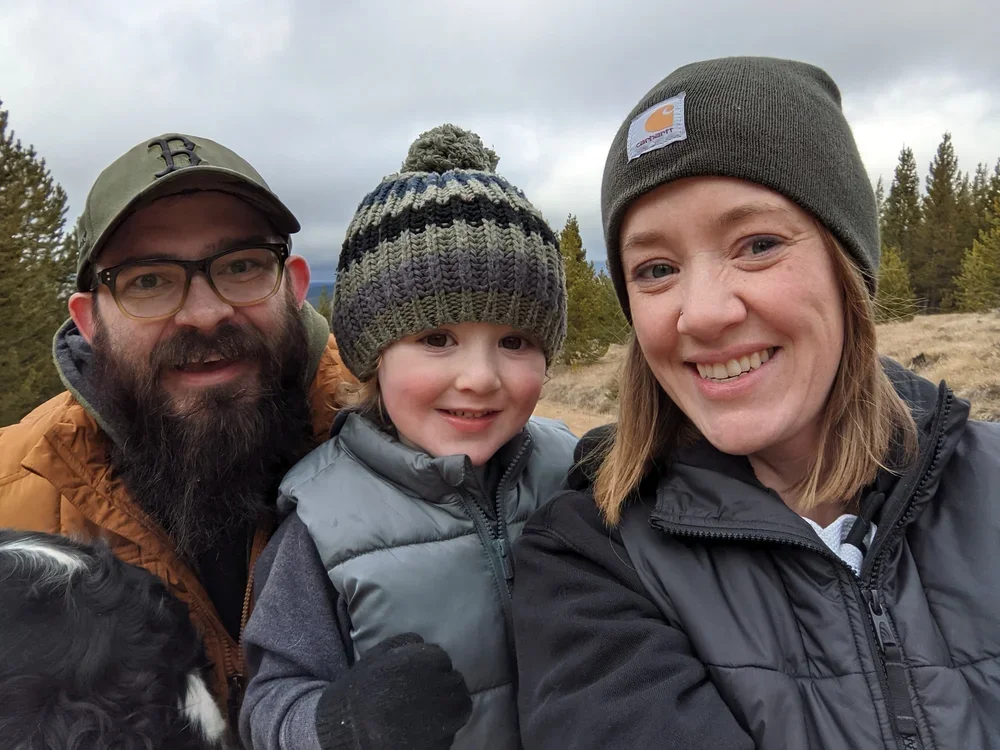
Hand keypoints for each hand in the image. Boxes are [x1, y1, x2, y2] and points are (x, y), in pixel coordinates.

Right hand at [316, 633, 472, 749]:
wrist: (349, 727)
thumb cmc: (362, 688)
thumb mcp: (379, 653)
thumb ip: (406, 643)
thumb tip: (423, 644)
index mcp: (428, 661)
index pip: (444, 660)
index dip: (432, 667)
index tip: (419, 675)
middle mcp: (441, 687)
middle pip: (457, 682)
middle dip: (445, 685)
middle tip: (429, 692)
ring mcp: (443, 717)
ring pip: (462, 706)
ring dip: (452, 705)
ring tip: (434, 709)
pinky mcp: (440, 742)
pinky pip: (452, 731)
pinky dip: (444, 728)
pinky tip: (427, 727)